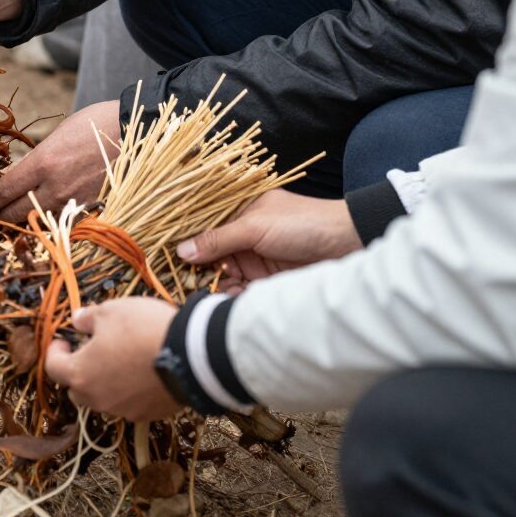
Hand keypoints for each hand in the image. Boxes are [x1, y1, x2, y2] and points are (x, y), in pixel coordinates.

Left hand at [0, 100, 120, 223]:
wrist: (136, 134)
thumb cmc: (95, 125)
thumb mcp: (57, 136)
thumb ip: (37, 159)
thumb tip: (18, 176)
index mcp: (42, 163)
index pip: (3, 191)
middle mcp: (55, 188)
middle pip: (15, 214)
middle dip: (0, 216)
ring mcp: (73, 203)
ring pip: (37, 222)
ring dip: (24, 221)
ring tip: (14, 217)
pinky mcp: (89, 211)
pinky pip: (61, 222)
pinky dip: (49, 221)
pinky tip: (44, 217)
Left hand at [44, 299, 180, 421]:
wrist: (191, 356)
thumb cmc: (143, 330)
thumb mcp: (110, 311)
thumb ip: (87, 318)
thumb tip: (76, 321)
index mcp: (81, 373)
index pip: (53, 368)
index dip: (55, 352)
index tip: (64, 340)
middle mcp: (98, 398)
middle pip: (77, 389)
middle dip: (79, 371)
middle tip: (91, 350)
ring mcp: (123, 410)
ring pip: (103, 399)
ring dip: (104, 382)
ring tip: (120, 360)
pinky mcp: (148, 414)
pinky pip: (130, 403)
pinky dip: (129, 391)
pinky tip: (142, 373)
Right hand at [175, 190, 361, 292]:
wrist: (350, 244)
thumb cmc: (303, 224)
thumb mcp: (255, 227)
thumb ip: (218, 239)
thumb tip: (181, 251)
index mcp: (239, 212)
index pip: (204, 229)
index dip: (186, 245)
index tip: (165, 262)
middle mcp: (244, 235)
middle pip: (211, 256)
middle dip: (197, 272)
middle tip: (179, 288)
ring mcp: (255, 258)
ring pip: (224, 275)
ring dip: (213, 287)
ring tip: (200, 300)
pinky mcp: (267, 281)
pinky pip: (241, 290)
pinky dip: (231, 298)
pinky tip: (222, 304)